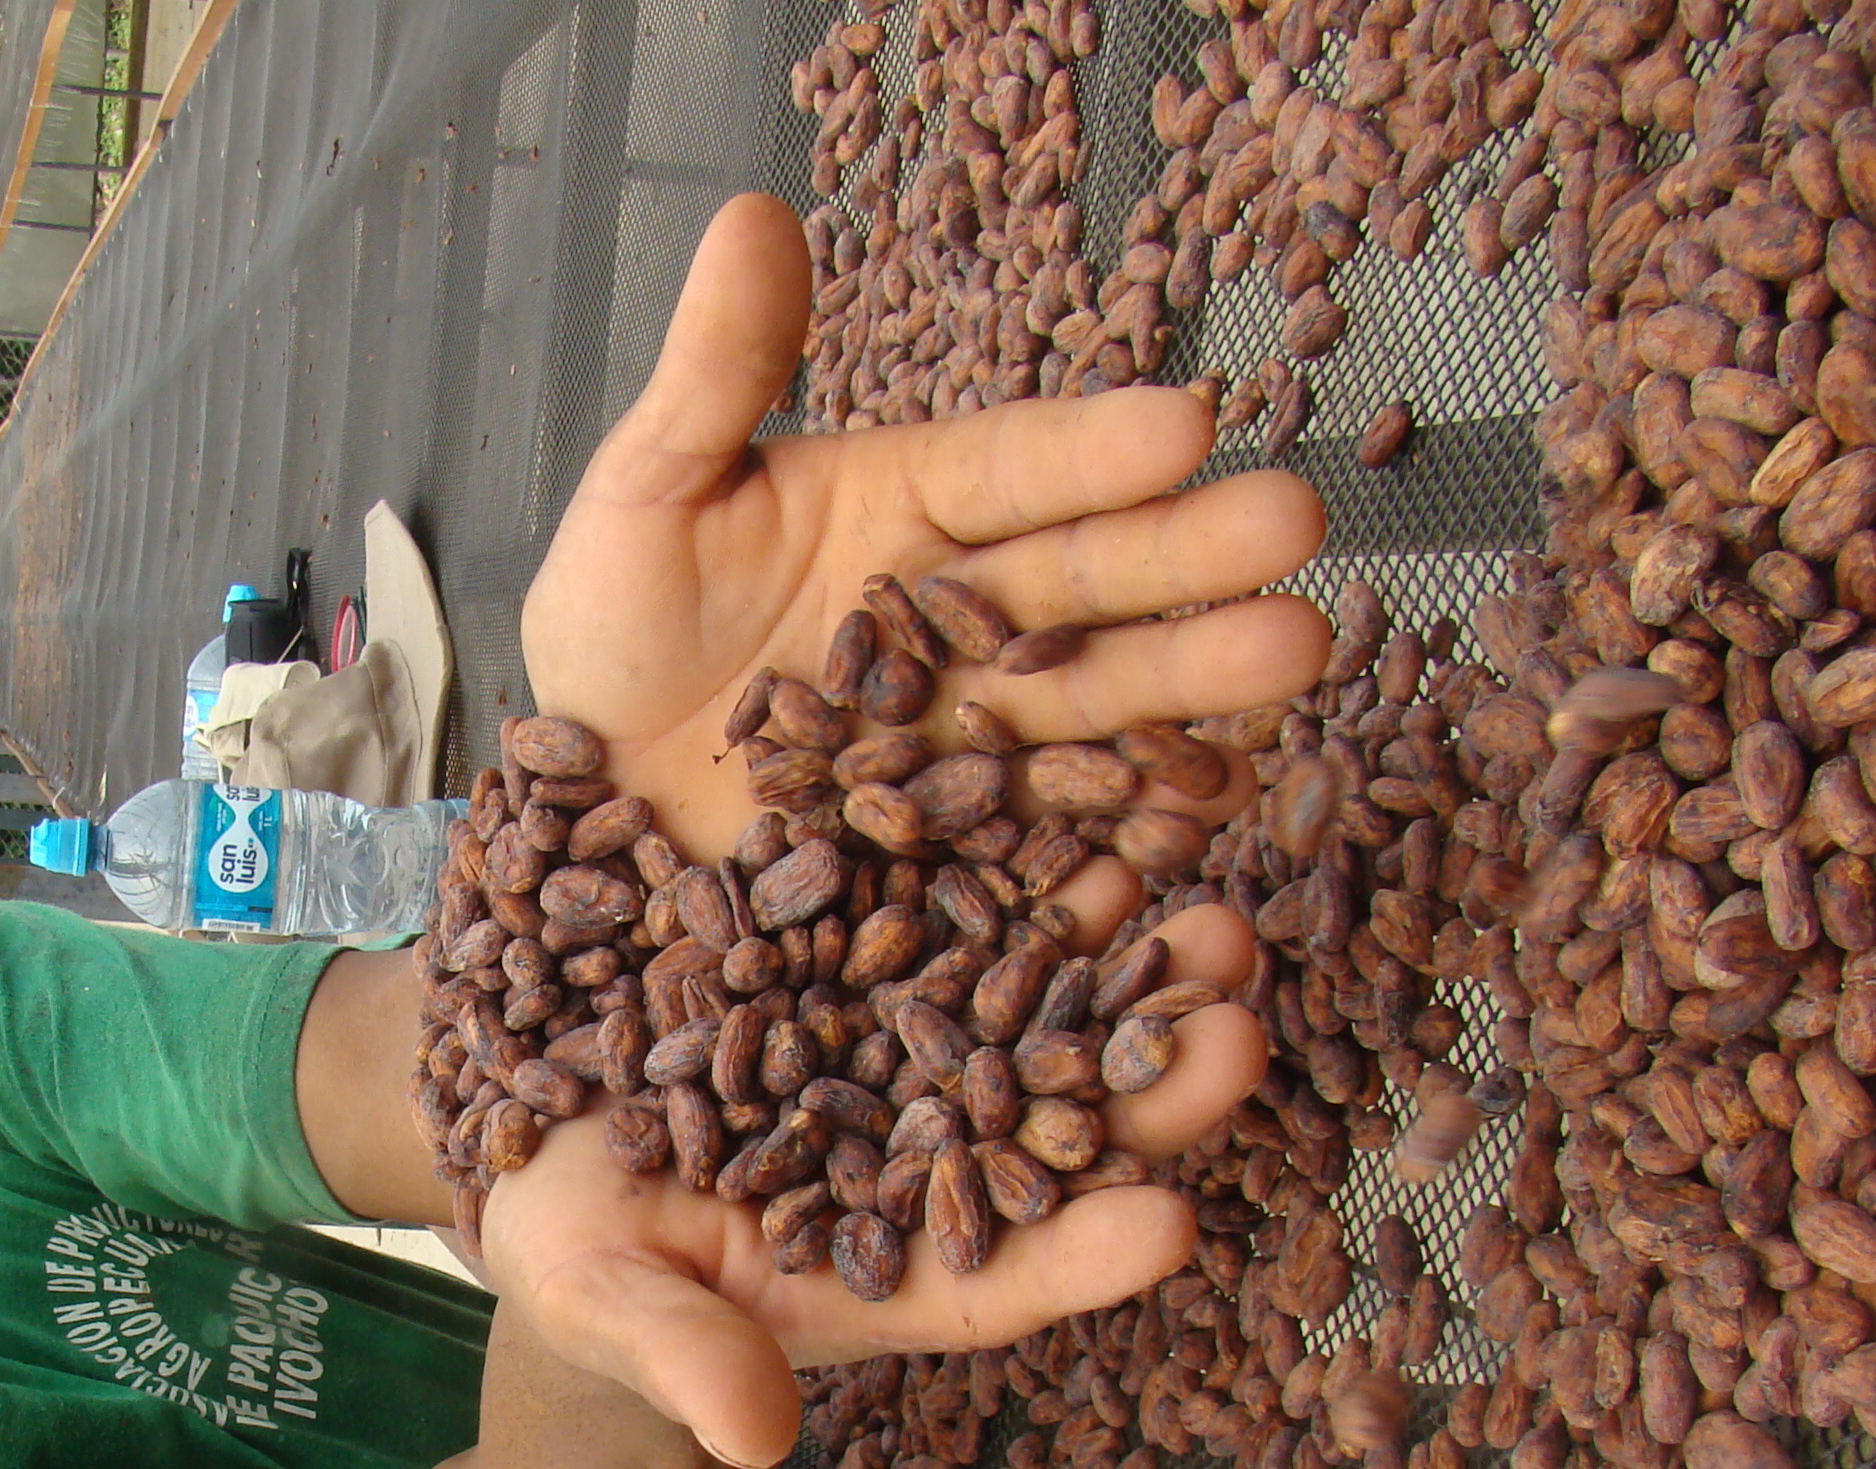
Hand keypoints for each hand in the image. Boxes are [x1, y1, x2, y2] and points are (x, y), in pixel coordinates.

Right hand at [473, 878, 1269, 1468]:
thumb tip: (754, 1436)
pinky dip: (1032, 869)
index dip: (1080, 1258)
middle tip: (1242, 1037)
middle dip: (1154, 1090)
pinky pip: (966, 903)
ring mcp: (907, 1047)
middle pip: (1056, 1133)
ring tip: (1217, 924)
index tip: (1168, 1228)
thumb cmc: (573, 1248)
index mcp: (880, 1267)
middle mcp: (923, 1155)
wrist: (538, 1124)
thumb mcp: (600, 1297)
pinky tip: (1111, 819)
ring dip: (1130, 968)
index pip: (999, 1278)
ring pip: (1040, 1011)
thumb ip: (682, 1354)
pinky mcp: (871, 946)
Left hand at [518, 193, 1331, 866]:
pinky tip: (1209, 809)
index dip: (1094, 450)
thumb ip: (714, 374)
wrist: (579, 797)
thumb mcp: (648, 491)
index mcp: (900, 512)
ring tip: (1292, 653)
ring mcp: (962, 735)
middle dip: (1190, 557)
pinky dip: (1124, 829)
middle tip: (1296, 525)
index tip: (1188, 421)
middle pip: (1082, 582)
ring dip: (1192, 682)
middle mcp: (954, 619)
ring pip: (1090, 701)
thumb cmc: (611, 624)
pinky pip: (1045, 834)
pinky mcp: (951, 846)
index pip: (1009, 470)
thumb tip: (751, 216)